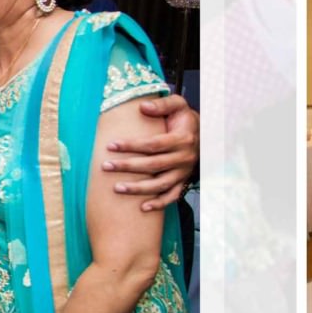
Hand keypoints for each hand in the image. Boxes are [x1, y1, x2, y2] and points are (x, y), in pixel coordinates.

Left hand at [106, 95, 199, 209]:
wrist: (205, 133)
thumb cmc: (184, 118)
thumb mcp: (178, 104)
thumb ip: (162, 104)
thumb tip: (143, 106)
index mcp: (182, 138)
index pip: (153, 144)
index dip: (132, 145)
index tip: (111, 145)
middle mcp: (184, 158)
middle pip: (153, 165)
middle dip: (128, 166)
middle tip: (106, 166)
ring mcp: (184, 172)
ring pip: (161, 184)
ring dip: (138, 188)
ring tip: (117, 188)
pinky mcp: (183, 181)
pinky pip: (172, 196)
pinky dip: (159, 203)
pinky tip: (142, 208)